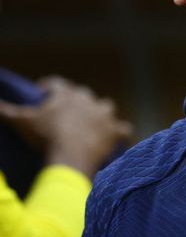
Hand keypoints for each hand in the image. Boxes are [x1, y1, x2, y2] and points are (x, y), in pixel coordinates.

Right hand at [0, 76, 131, 178]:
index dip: (48, 87)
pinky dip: (120, 133)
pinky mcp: (115, 130)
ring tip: (94, 122)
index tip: (42, 91)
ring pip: (106, 107)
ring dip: (101, 113)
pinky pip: (124, 129)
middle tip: (66, 112)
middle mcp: (88, 100)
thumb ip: (7, 111)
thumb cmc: (46, 135)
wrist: (71, 153)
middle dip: (76, 101)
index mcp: (66, 94)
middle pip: (83, 95)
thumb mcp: (22, 122)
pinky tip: (118, 137)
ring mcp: (104, 115)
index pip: (56, 84)